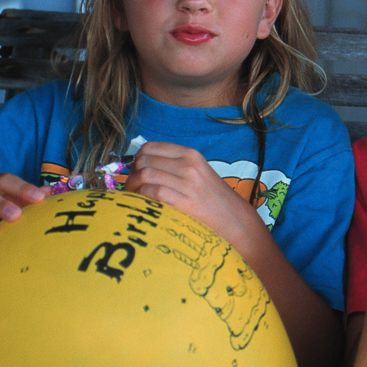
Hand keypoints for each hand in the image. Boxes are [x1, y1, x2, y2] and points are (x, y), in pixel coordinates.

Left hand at [124, 141, 254, 235]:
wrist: (234, 219)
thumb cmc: (213, 199)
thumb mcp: (198, 173)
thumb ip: (175, 166)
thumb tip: (142, 165)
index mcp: (190, 155)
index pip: (150, 147)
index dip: (136, 159)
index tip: (135, 171)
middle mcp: (188, 165)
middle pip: (144, 160)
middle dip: (132, 174)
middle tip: (131, 187)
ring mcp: (187, 184)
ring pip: (145, 175)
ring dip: (133, 186)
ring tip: (134, 197)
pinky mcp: (185, 202)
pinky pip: (153, 192)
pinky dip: (142, 197)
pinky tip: (143, 204)